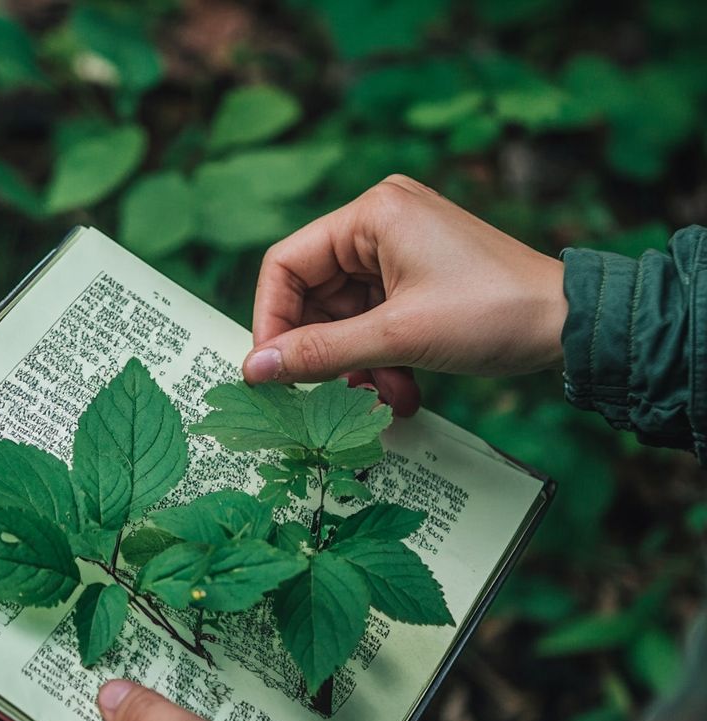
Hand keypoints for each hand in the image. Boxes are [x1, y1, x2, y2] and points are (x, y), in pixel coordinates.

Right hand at [244, 174, 569, 415]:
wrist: (573, 325)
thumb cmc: (494, 312)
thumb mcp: (397, 337)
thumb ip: (319, 353)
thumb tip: (256, 370)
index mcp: (372, 214)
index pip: (285, 265)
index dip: (271, 321)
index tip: (270, 370)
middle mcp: (381, 223)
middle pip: (313, 295)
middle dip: (323, 352)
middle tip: (323, 394)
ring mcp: (400, 252)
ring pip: (344, 318)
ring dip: (356, 365)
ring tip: (380, 398)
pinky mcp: (416, 281)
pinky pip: (373, 324)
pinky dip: (380, 360)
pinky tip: (401, 391)